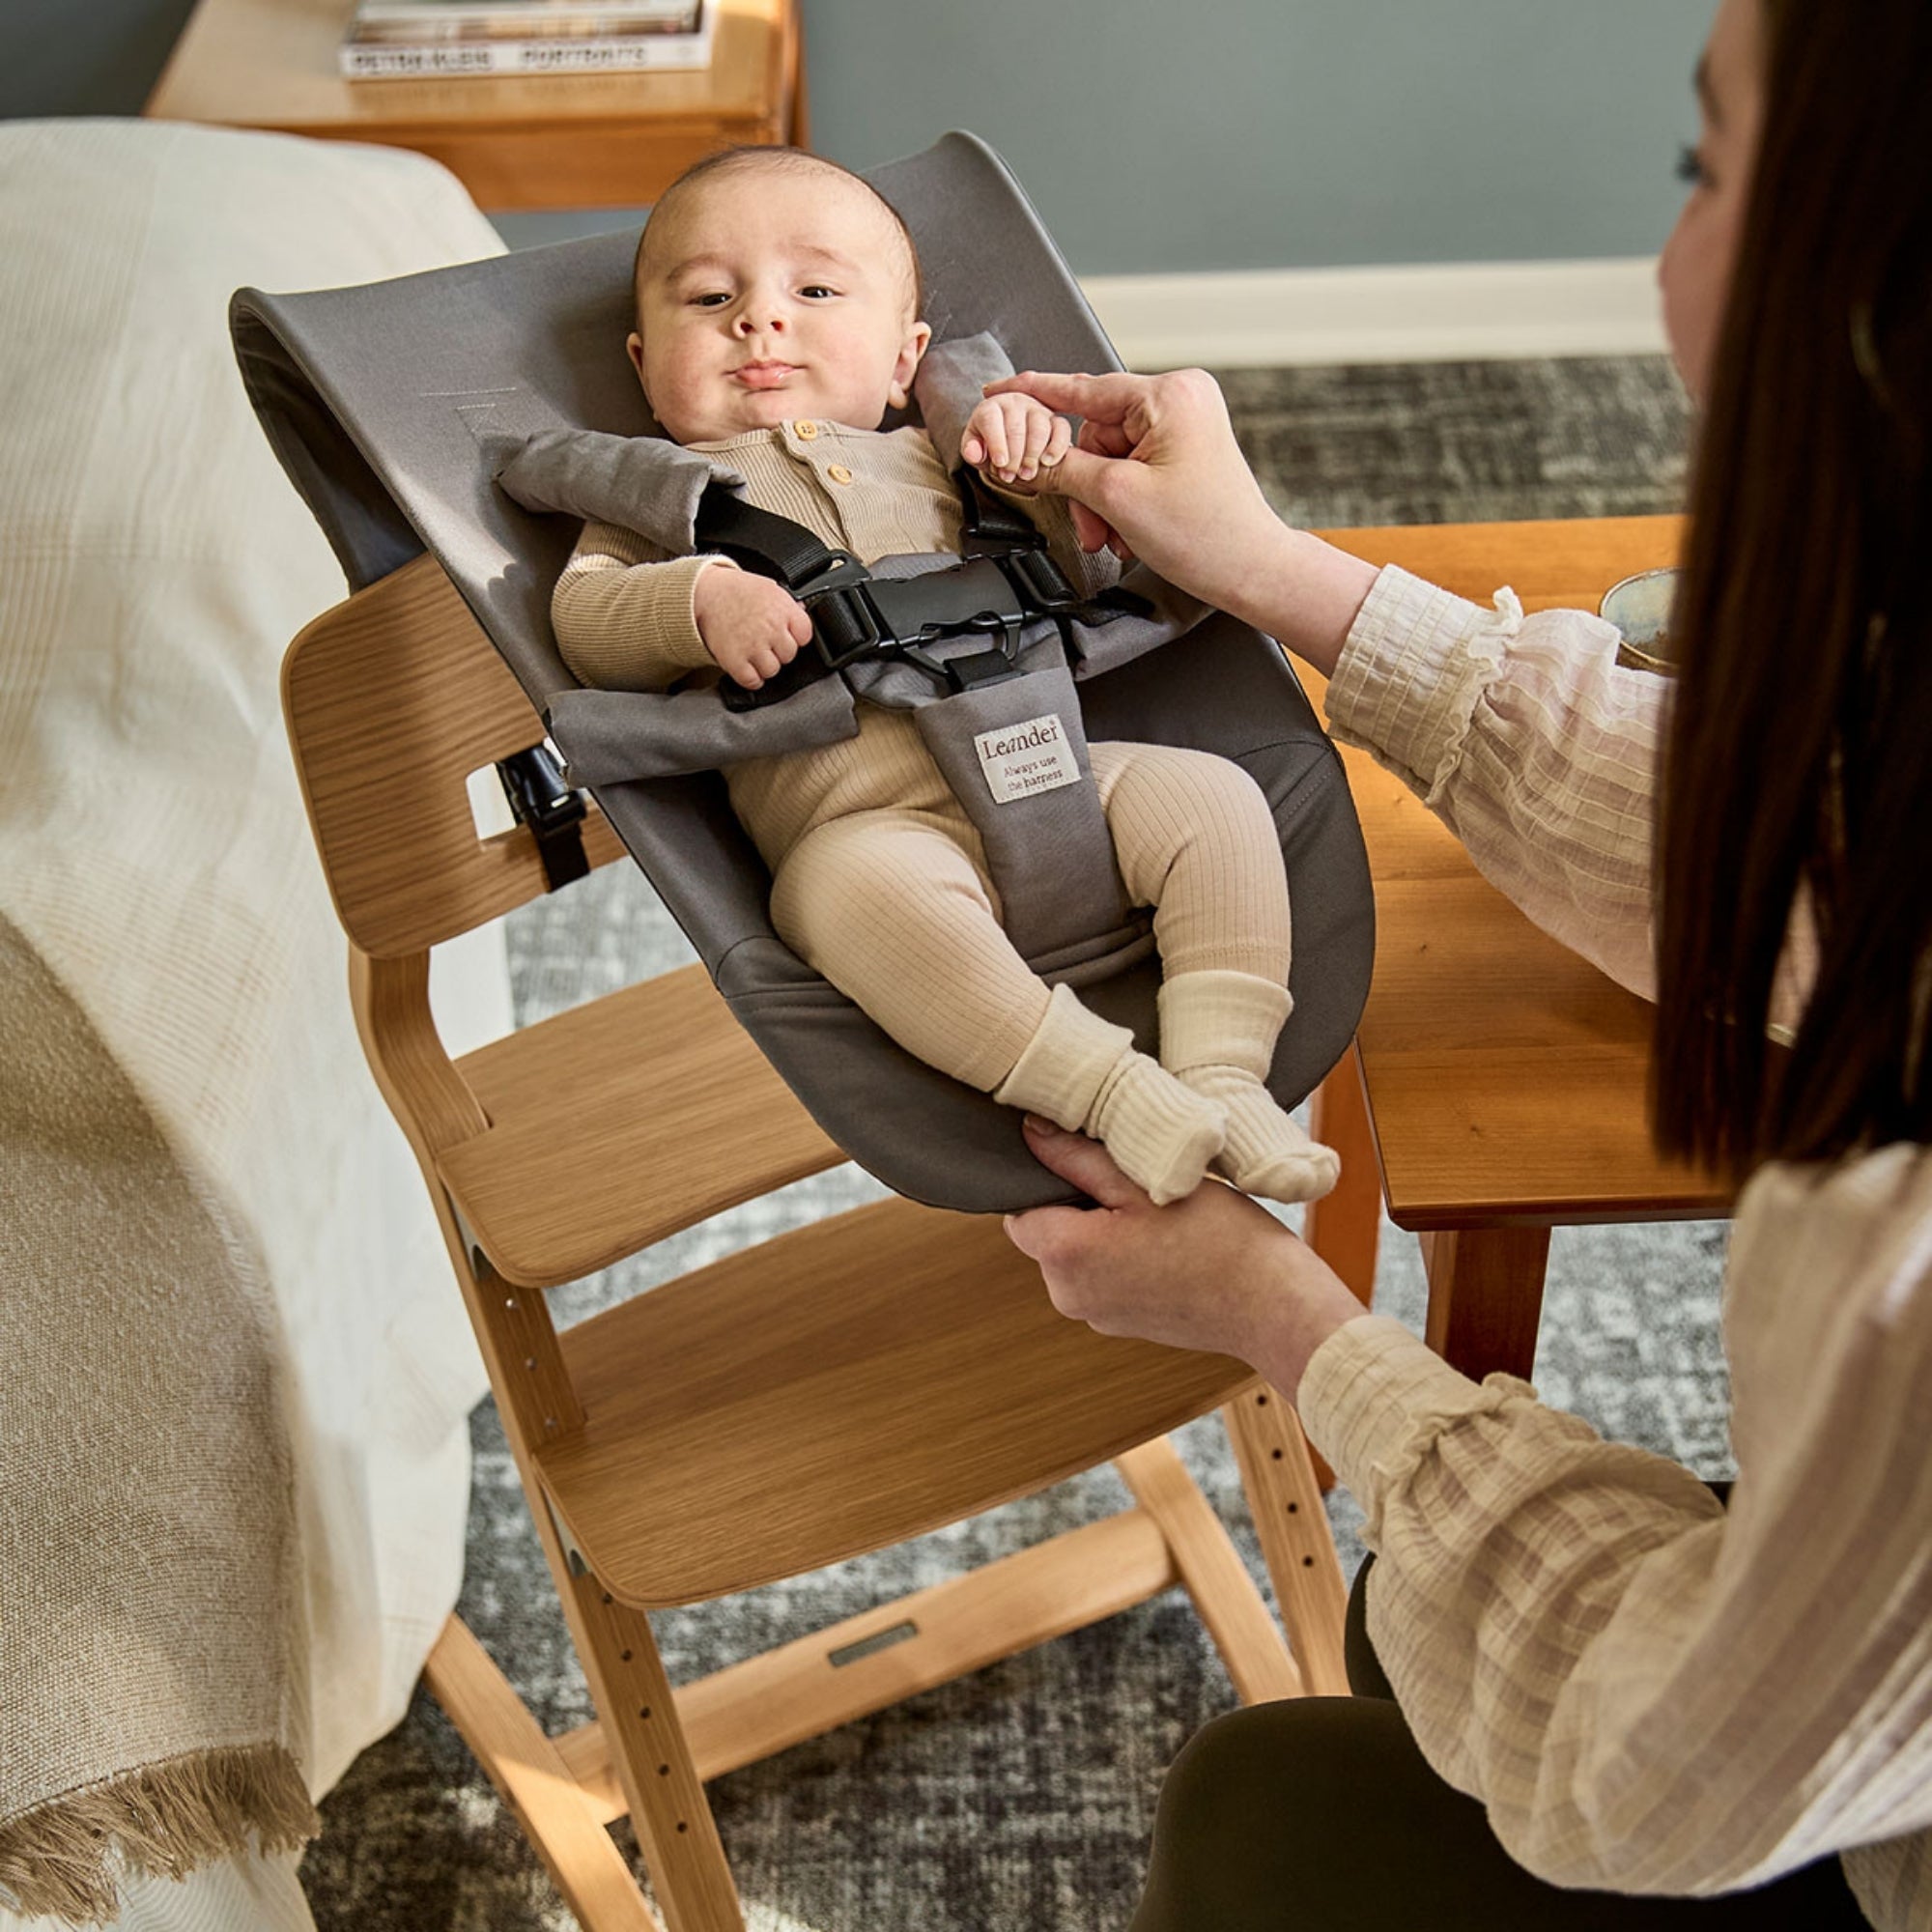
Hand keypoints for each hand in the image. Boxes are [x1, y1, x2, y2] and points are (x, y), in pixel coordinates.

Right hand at [693, 563, 813, 688]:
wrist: (705, 593)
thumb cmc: (736, 590)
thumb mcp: (769, 589)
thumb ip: (788, 605)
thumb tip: (803, 612)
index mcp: (783, 609)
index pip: (805, 635)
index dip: (796, 637)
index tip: (786, 635)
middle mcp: (771, 628)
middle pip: (789, 655)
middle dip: (779, 651)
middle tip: (765, 643)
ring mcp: (753, 646)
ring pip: (772, 670)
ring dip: (764, 666)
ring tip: (754, 654)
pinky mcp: (735, 660)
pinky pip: (752, 681)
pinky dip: (751, 678)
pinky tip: (747, 667)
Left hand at [961, 392, 1071, 486]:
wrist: (1013, 445)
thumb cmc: (991, 447)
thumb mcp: (978, 451)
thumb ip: (972, 452)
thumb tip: (973, 452)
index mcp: (991, 407)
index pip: (990, 420)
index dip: (995, 443)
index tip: (1000, 464)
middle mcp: (1015, 402)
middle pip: (1015, 428)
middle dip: (1013, 456)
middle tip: (1009, 477)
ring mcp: (1037, 409)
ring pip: (1039, 428)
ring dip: (1032, 455)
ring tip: (1026, 475)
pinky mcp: (1056, 419)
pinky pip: (1061, 429)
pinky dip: (1056, 447)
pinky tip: (1047, 462)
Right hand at [981, 369, 1376, 673]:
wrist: (1250, 568)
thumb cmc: (1206, 534)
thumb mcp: (1117, 498)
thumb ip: (1063, 471)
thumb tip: (1028, 462)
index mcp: (1170, 395)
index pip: (1084, 388)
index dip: (1035, 392)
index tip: (1000, 390)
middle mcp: (1182, 397)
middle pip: (1097, 431)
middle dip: (1086, 484)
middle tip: (1089, 526)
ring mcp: (1187, 421)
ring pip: (1112, 454)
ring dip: (1103, 500)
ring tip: (1115, 535)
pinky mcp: (1188, 445)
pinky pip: (1134, 463)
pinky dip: (1123, 498)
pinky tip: (1131, 527)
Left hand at [1003, 1117, 1364, 1395]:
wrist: (1274, 1306)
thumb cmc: (1219, 1240)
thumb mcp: (1145, 1180)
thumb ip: (1078, 1156)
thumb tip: (1030, 1130)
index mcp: (1064, 1257)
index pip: (1019, 1209)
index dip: (1048, 1179)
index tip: (1090, 1163)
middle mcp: (1068, 1295)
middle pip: (1049, 1231)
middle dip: (1080, 1203)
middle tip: (1136, 1183)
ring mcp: (1097, 1316)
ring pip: (1079, 1253)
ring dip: (1105, 1229)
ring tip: (1159, 1213)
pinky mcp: (1124, 1324)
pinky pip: (1106, 1276)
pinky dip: (1126, 1256)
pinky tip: (1170, 1243)